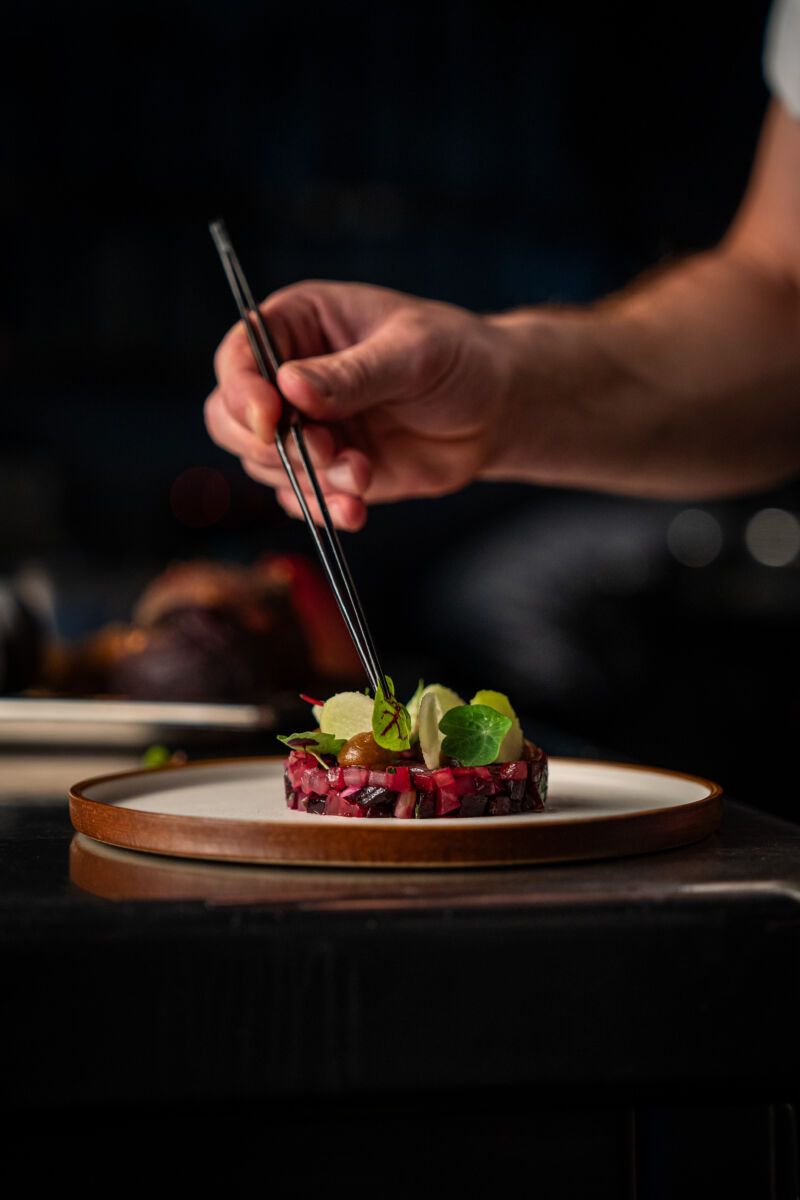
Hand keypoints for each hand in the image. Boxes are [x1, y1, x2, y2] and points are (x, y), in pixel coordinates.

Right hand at [205, 281, 510, 529]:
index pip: (239, 357)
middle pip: (230, 418)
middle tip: (325, 451)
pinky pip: (301, 499)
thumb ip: (352, 374)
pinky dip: (324, 509)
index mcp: (299, 325)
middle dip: (270, 445)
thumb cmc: (457, 357)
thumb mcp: (413, 352)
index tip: (270, 421)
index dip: (242, 391)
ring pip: (264, 465)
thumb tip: (289, 388)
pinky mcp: (328, 471)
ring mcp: (306, 428)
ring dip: (309, 478)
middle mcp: (290, 378)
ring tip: (365, 473)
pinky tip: (356, 509)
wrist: (496, 409)